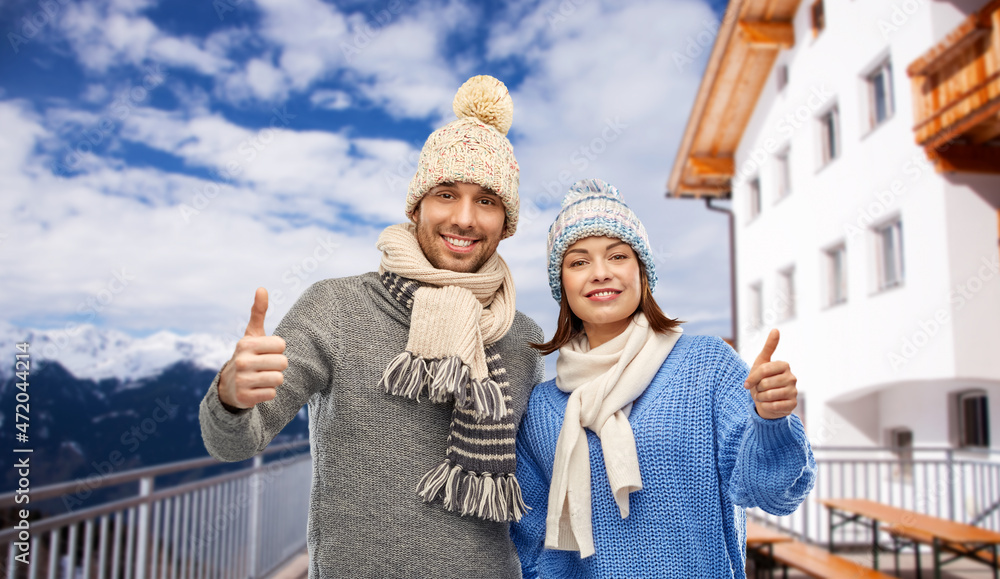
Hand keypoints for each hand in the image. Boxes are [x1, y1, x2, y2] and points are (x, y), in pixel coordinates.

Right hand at [218, 288, 287, 409]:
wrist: (229, 386)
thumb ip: (258, 312)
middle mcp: (242, 361)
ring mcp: (242, 380)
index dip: (278, 349)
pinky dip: (267, 393)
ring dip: (274, 380)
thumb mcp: (252, 335)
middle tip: (265, 367)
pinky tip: (257, 389)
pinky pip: (271, 394)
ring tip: (261, 377)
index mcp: (246, 344)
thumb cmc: (248, 355)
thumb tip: (262, 288)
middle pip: (283, 363)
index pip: (281, 345)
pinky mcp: (244, 398)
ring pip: (279, 379)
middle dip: (278, 366)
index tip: (266, 352)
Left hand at [744, 329, 796, 419]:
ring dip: (761, 398)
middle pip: (765, 383)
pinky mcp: (793, 405)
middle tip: (759, 390)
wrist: (765, 401)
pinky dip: (766, 406)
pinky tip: (768, 404)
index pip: (763, 370)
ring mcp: (794, 391)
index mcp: (784, 365)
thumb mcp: (761, 362)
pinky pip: (774, 406)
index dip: (752, 378)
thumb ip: (769, 347)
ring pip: (769, 395)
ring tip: (763, 397)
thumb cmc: (762, 380)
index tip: (747, 383)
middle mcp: (792, 377)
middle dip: (757, 389)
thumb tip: (776, 329)